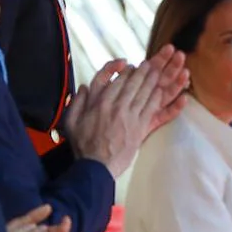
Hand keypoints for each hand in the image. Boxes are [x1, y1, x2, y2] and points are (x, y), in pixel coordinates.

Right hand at [63, 52, 186, 176]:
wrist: (97, 167)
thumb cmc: (83, 145)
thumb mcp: (71, 122)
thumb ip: (77, 102)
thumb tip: (84, 87)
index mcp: (100, 103)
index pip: (117, 80)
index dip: (125, 71)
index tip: (129, 66)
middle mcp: (117, 107)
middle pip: (133, 83)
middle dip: (142, 72)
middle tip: (148, 65)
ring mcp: (131, 117)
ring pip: (145, 93)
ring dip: (151, 81)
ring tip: (156, 72)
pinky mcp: (140, 127)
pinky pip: (151, 107)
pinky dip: (156, 97)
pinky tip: (160, 91)